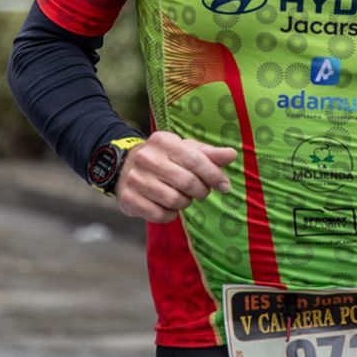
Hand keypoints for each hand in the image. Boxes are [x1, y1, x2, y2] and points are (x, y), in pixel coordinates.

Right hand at [114, 130, 236, 222]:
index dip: (213, 175)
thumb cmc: (164, 158)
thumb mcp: (185, 150)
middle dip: (201, 191)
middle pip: (186, 182)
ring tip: (183, 196)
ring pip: (174, 200)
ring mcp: (135, 179)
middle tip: (202, 192)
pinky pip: (160, 215)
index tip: (225, 186)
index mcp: (163, 141)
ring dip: (185, 202)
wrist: (124, 167)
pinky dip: (170, 215)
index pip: (195, 160)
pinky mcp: (128, 198)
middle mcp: (147, 158)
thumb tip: (232, 154)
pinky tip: (168, 206)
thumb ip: (209, 154)